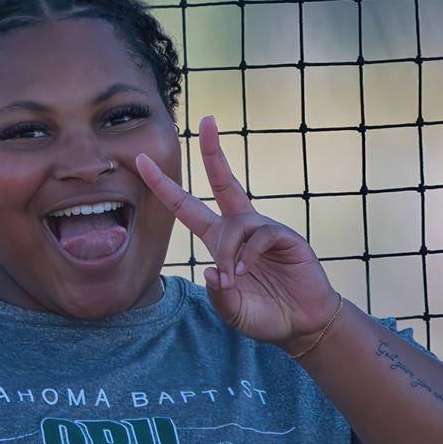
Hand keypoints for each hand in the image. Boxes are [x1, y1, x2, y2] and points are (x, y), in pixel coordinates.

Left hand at [133, 116, 340, 350]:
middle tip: (206, 120)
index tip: (141, 160)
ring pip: (235, 224)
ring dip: (229, 253)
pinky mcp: (285, 236)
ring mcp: (263, 229)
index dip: (163, 185)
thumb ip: (218, 296)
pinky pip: (260, 235)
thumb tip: (212, 271)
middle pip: (223, 180)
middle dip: (214, 151)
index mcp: (218, 240)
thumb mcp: (231, 311)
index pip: (185, 206)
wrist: (302, 323)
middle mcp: (239, 227)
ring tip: (233, 281)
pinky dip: (248, 255)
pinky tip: (245, 272)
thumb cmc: (264, 314)